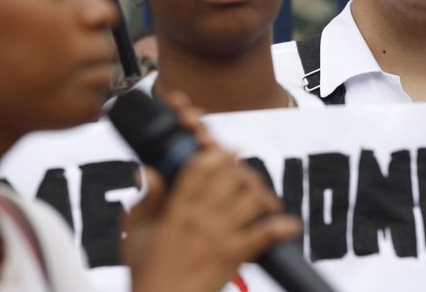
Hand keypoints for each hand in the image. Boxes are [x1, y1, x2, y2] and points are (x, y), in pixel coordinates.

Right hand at [125, 91, 302, 291]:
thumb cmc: (147, 274)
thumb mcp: (135, 234)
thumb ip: (145, 200)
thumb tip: (148, 171)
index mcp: (176, 209)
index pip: (201, 167)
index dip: (219, 155)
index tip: (231, 152)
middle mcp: (199, 217)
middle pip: (231, 177)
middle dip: (245, 173)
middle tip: (249, 181)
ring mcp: (218, 235)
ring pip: (251, 198)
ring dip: (264, 196)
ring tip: (267, 203)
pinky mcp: (234, 254)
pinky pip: (264, 233)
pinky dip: (282, 227)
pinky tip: (290, 225)